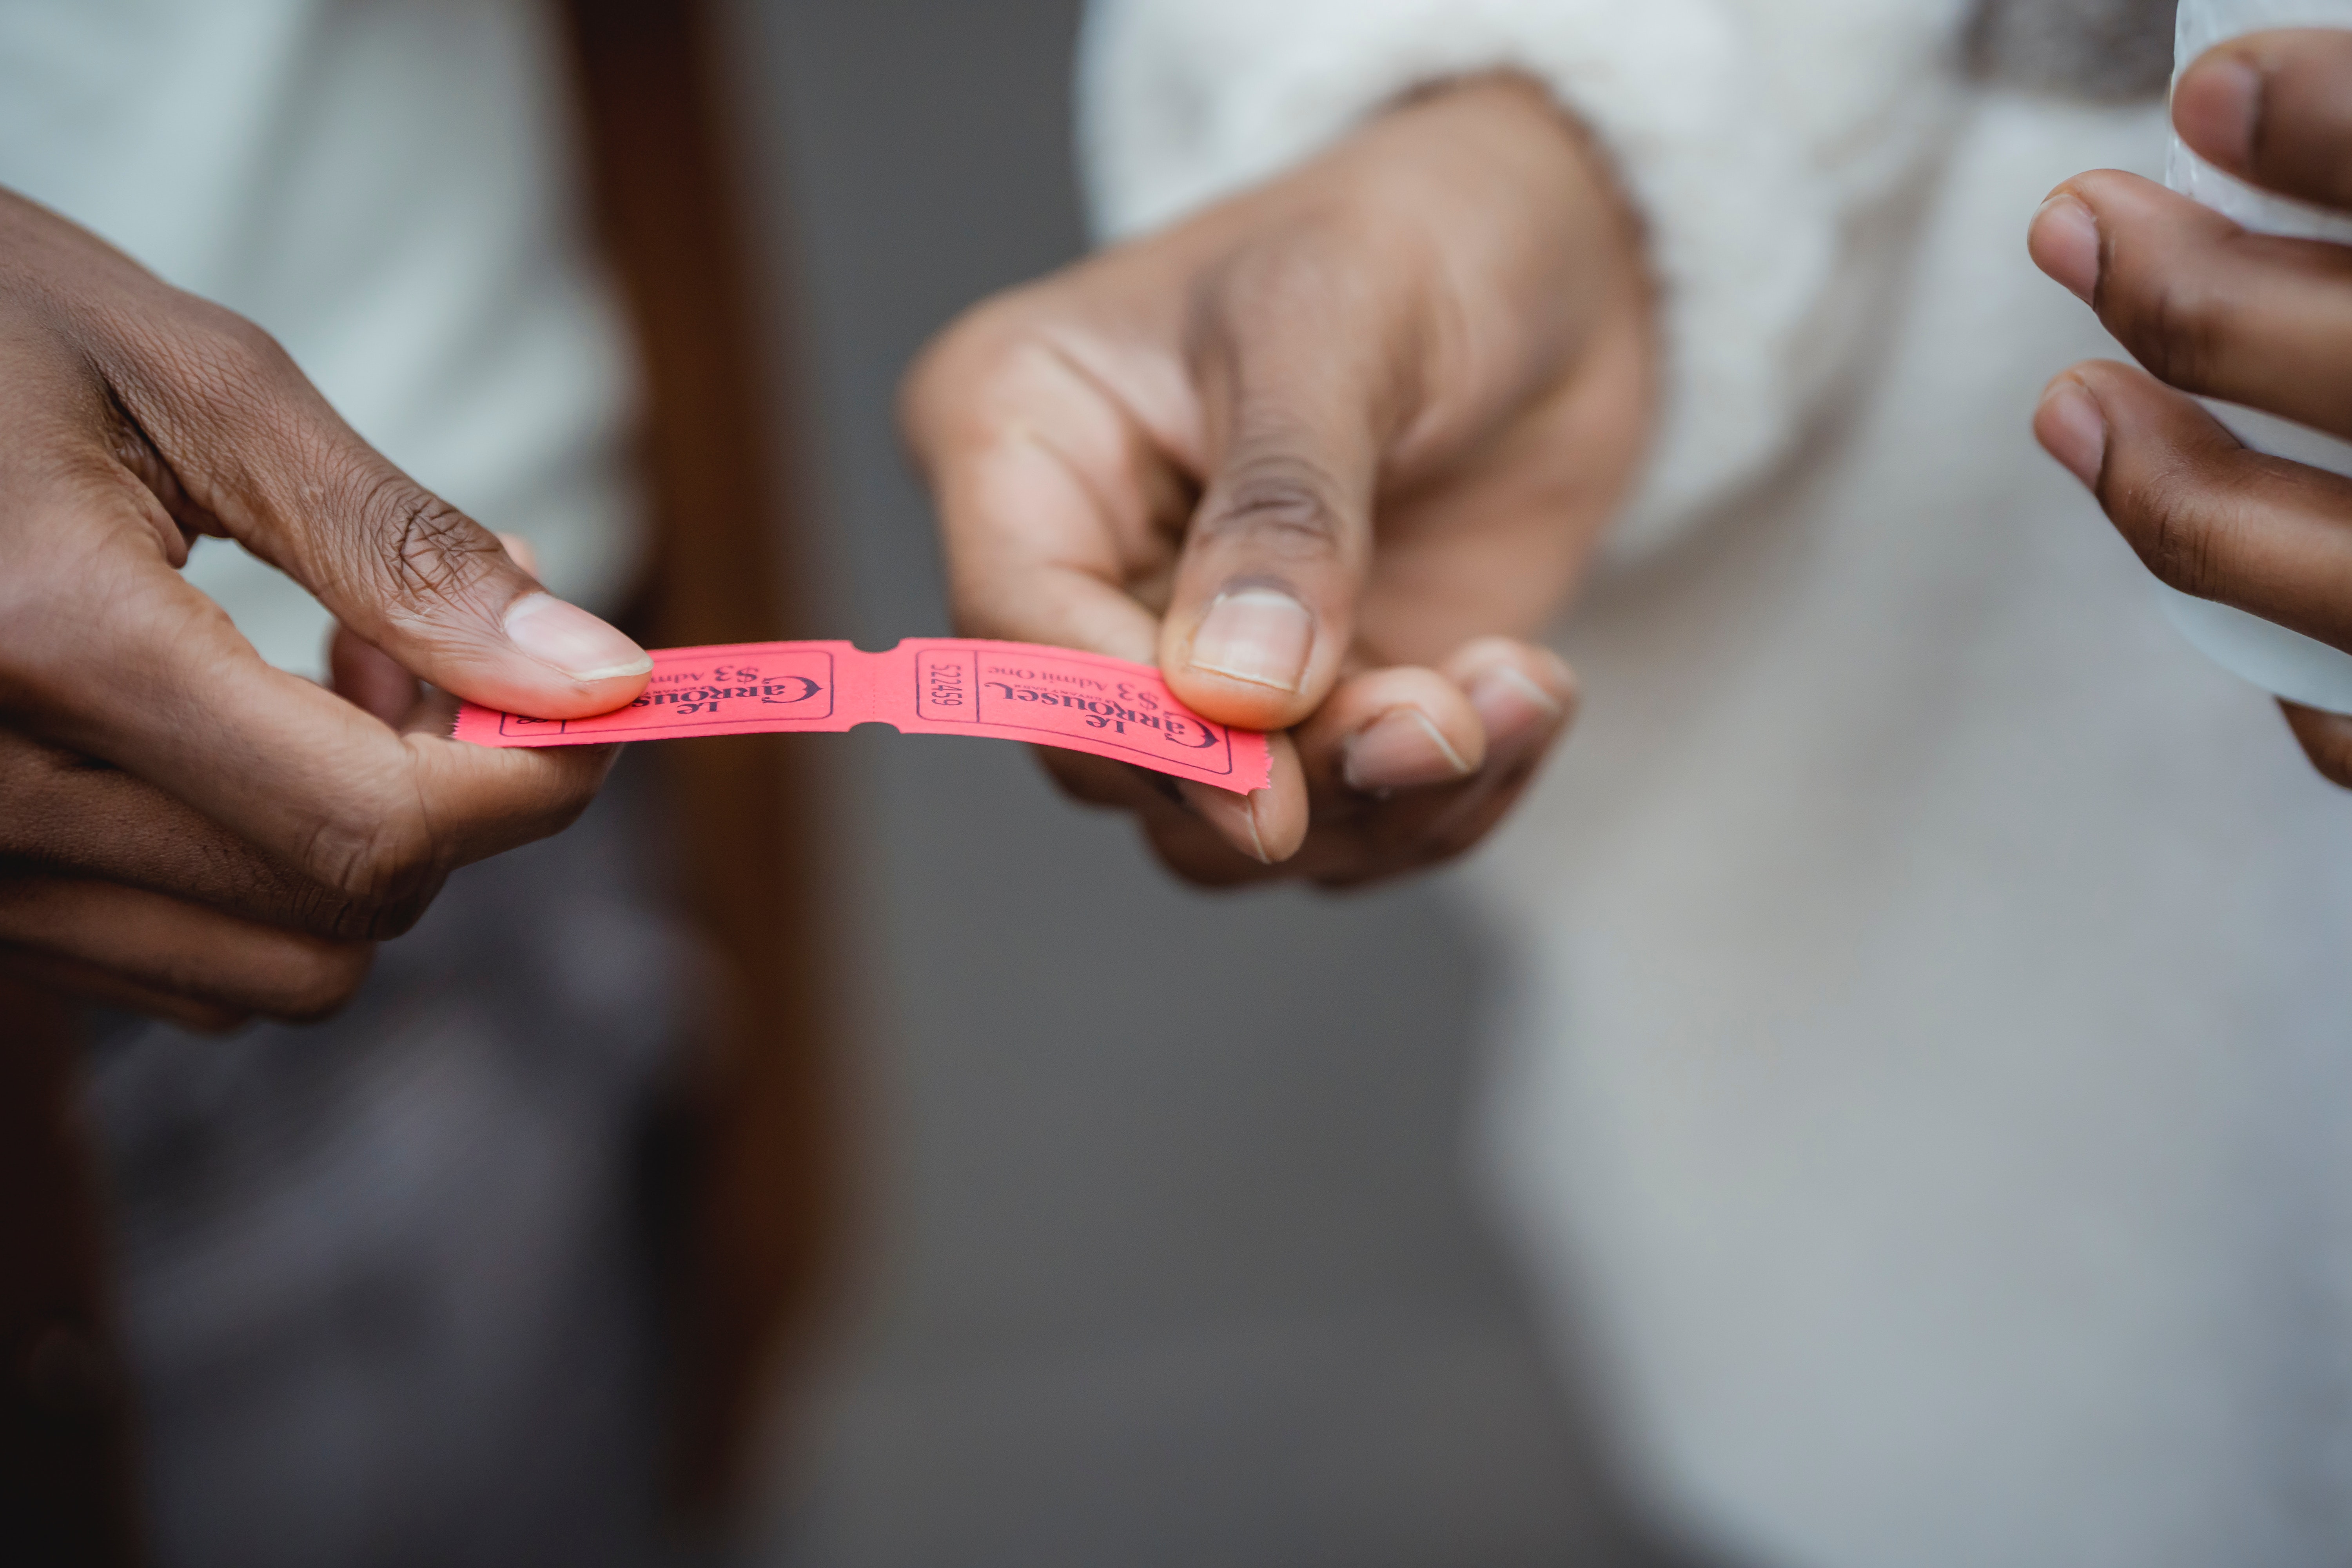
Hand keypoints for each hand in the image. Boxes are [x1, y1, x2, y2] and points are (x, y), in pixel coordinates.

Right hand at [0, 188, 652, 1027]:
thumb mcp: (205, 385)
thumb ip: (405, 551)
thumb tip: (598, 678)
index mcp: (48, 643)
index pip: (375, 822)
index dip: (532, 780)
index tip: (599, 698)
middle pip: (344, 907)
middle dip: (452, 797)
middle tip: (431, 644)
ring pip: (279, 968)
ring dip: (363, 845)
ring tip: (331, 674)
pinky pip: (189, 966)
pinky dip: (266, 871)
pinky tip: (241, 736)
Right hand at [903, 75, 1651, 885]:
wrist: (1560, 255)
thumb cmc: (1420, 229)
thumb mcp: (1339, 322)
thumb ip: (1285, 514)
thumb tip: (1238, 698)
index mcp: (1019, 437)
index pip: (1018, 632)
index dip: (1137, 730)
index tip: (1271, 799)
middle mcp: (1083, 565)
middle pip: (1113, 758)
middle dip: (1287, 778)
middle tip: (1442, 720)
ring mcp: (1194, 653)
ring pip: (1221, 827)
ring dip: (1379, 801)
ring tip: (1513, 693)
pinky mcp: (1309, 714)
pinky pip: (1337, 829)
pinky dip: (1443, 800)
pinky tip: (1527, 696)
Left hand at [2029, 28, 2351, 787]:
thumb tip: (2233, 121)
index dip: (2344, 128)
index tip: (2209, 91)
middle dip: (2208, 309)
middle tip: (2076, 223)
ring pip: (2337, 578)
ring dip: (2179, 486)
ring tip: (2073, 399)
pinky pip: (2348, 719)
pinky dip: (2271, 649)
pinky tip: (2190, 556)